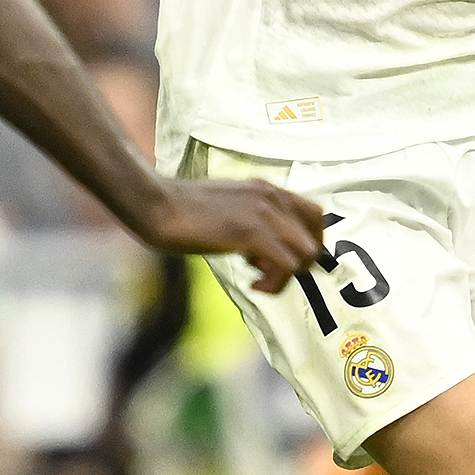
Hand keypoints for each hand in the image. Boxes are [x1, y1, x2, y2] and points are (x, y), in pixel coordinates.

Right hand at [133, 177, 327, 292]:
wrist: (157, 205)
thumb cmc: (180, 210)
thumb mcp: (226, 208)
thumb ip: (249, 220)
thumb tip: (261, 252)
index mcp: (266, 189)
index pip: (314, 214)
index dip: (307, 242)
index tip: (286, 260)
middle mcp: (272, 196)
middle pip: (316, 237)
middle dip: (301, 263)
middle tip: (273, 273)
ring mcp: (264, 213)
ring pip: (306, 253)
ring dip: (288, 275)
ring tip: (259, 279)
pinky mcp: (252, 232)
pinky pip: (286, 266)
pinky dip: (275, 284)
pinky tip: (253, 285)